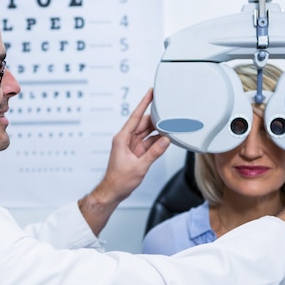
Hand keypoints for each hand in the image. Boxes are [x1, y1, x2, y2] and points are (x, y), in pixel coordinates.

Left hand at [79, 89, 170, 234]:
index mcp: (122, 138)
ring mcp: (131, 146)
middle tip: (168, 112)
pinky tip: (166, 139)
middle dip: (156, 118)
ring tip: (170, 125)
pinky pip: (149, 142)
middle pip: (143, 123)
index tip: (150, 93)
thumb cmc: (119, 180)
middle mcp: (126, 139)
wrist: (113, 191)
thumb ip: (154, 153)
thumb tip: (165, 140)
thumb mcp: (139, 166)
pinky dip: (158, 141)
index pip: (135, 116)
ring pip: (147, 132)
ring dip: (158, 130)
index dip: (143, 103)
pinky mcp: (136, 152)